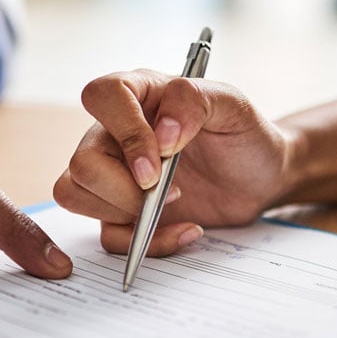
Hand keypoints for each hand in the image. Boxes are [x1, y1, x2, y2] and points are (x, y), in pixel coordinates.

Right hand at [54, 69, 293, 255]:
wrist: (261, 178)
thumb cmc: (244, 135)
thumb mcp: (233, 106)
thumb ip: (194, 102)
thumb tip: (163, 134)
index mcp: (138, 95)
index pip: (101, 96)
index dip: (125, 132)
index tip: (160, 161)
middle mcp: (115, 133)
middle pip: (82, 162)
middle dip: (123, 189)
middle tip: (172, 191)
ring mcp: (113, 174)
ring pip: (75, 195)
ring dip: (124, 214)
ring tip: (174, 204)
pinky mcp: (122, 212)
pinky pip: (108, 236)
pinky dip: (147, 243)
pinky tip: (185, 229)